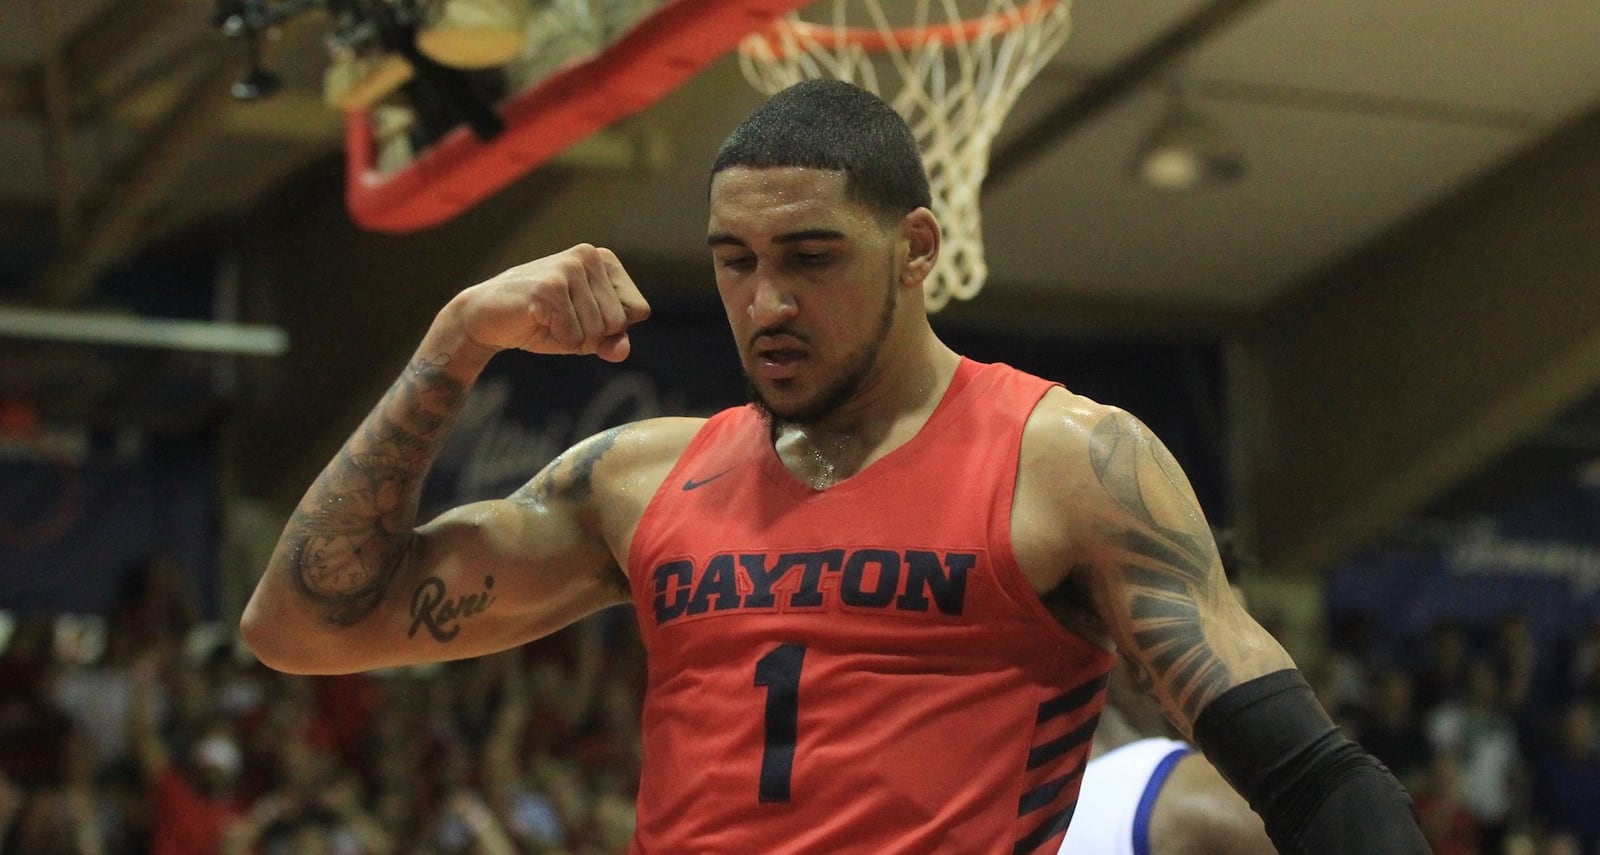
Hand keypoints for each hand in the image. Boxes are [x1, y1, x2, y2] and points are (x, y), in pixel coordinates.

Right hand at [451, 244, 649, 361]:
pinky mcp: (549, 288)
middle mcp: (589, 256)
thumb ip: (611, 340)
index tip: (582, 316)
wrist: (485, 316)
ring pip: (596, 332)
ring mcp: (568, 269)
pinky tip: (535, 321)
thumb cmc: (541, 322)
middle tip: (560, 321)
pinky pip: (573, 338)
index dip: (612, 328)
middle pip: (618, 323)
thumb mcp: (585, 333)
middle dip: (591, 336)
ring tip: (547, 320)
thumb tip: (622, 350)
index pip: (639, 310)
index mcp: (604, 260)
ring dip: (571, 339)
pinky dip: (556, 341)